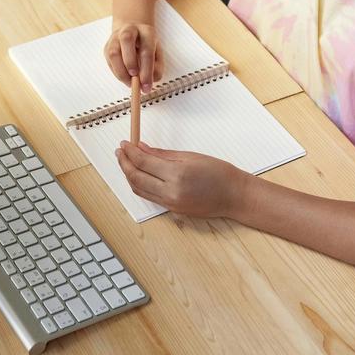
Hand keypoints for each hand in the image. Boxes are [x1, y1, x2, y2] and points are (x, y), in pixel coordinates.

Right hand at [103, 21, 163, 91]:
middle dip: (130, 62)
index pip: (147, 50)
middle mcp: (129, 30)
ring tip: (129, 82)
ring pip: (113, 52)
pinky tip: (124, 78)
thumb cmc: (147, 45)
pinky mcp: (107, 46)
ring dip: (121, 71)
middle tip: (135, 80)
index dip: (147, 70)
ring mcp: (116, 37)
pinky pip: (109, 61)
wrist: (133, 32)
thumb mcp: (157, 54)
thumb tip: (148, 82)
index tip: (146, 86)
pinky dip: (116, 73)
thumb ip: (156, 68)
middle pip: (127, 40)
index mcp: (146, 32)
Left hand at [115, 141, 247, 218]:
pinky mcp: (172, 210)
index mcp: (177, 174)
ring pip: (139, 190)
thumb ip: (162, 154)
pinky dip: (140, 185)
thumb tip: (142, 148)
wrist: (234, 196)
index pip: (143, 162)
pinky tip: (139, 175)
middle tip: (120, 151)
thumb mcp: (190, 156)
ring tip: (126, 162)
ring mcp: (171, 204)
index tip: (124, 144)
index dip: (130, 152)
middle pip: (136, 178)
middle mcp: (171, 192)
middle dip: (124, 163)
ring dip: (129, 175)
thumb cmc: (219, 173)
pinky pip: (149, 197)